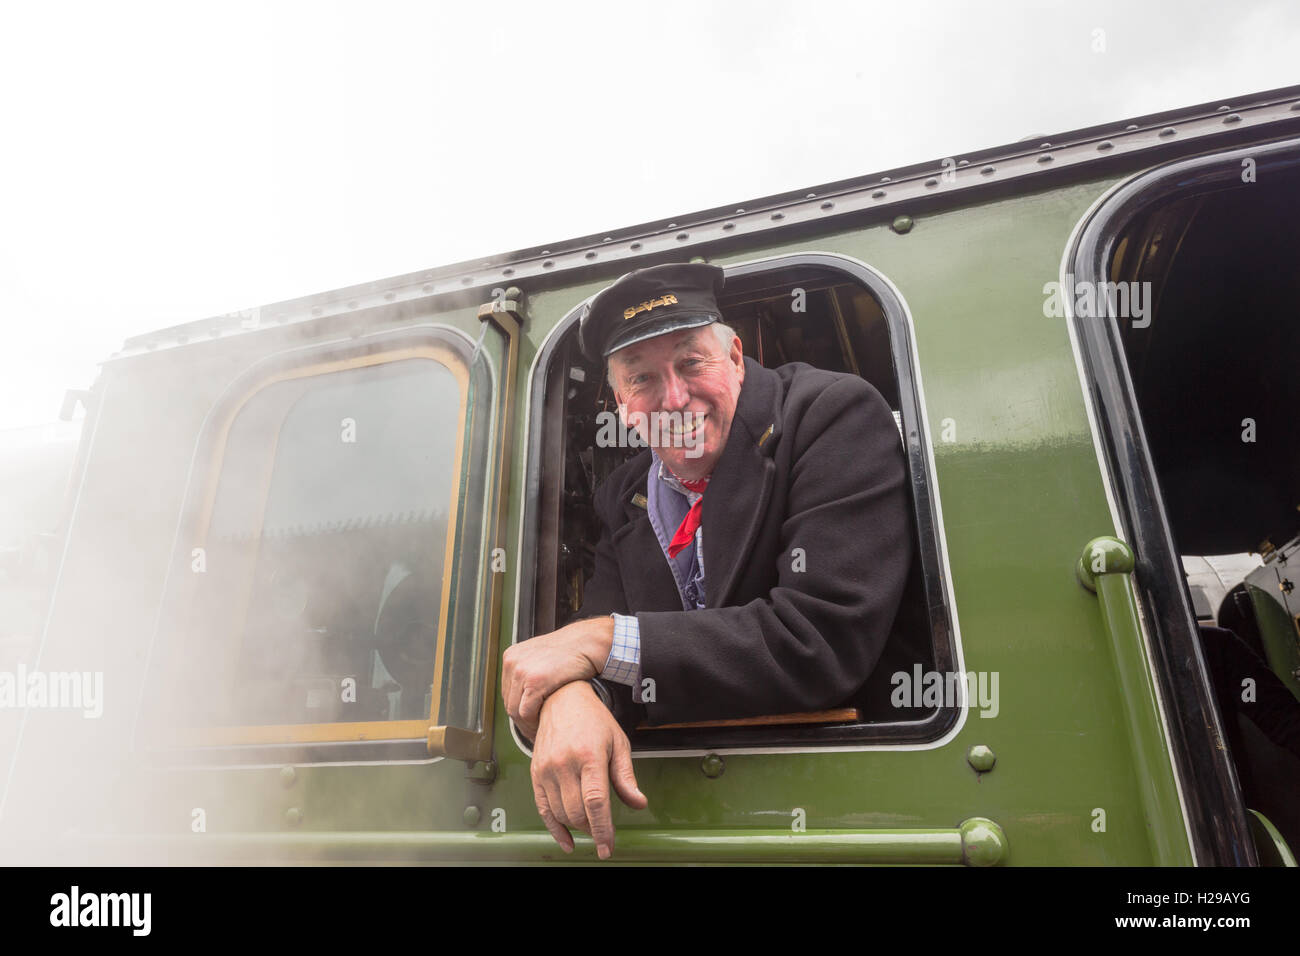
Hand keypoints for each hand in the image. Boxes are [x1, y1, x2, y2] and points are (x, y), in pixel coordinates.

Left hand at [502, 616, 613, 731]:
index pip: (507, 692)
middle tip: (535, 730)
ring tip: (541, 729)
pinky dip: (534, 723)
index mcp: (511, 656)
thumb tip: (524, 694)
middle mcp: (511, 662)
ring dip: (527, 724)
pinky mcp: (534, 681)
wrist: (588, 643)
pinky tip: (546, 723)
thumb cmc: (571, 652)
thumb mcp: (542, 656)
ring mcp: (521, 671)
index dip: (519, 709)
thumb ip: (529, 671)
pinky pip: (526, 712)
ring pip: (515, 710)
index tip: (530, 721)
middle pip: (509, 702)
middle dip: (522, 720)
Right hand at [531, 680, 646, 859]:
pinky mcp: (535, 773)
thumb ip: (626, 776)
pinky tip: (567, 841)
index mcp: (589, 756)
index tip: (607, 847)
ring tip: (590, 824)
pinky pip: (543, 809)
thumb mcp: (618, 743)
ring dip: (577, 827)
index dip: (602, 829)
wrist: (561, 699)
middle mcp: (564, 763)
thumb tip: (639, 803)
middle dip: (592, 828)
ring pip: (561, 813)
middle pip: (577, 812)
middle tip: (604, 831)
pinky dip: (554, 829)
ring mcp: (547, 769)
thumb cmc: (593, 721)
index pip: (595, 801)